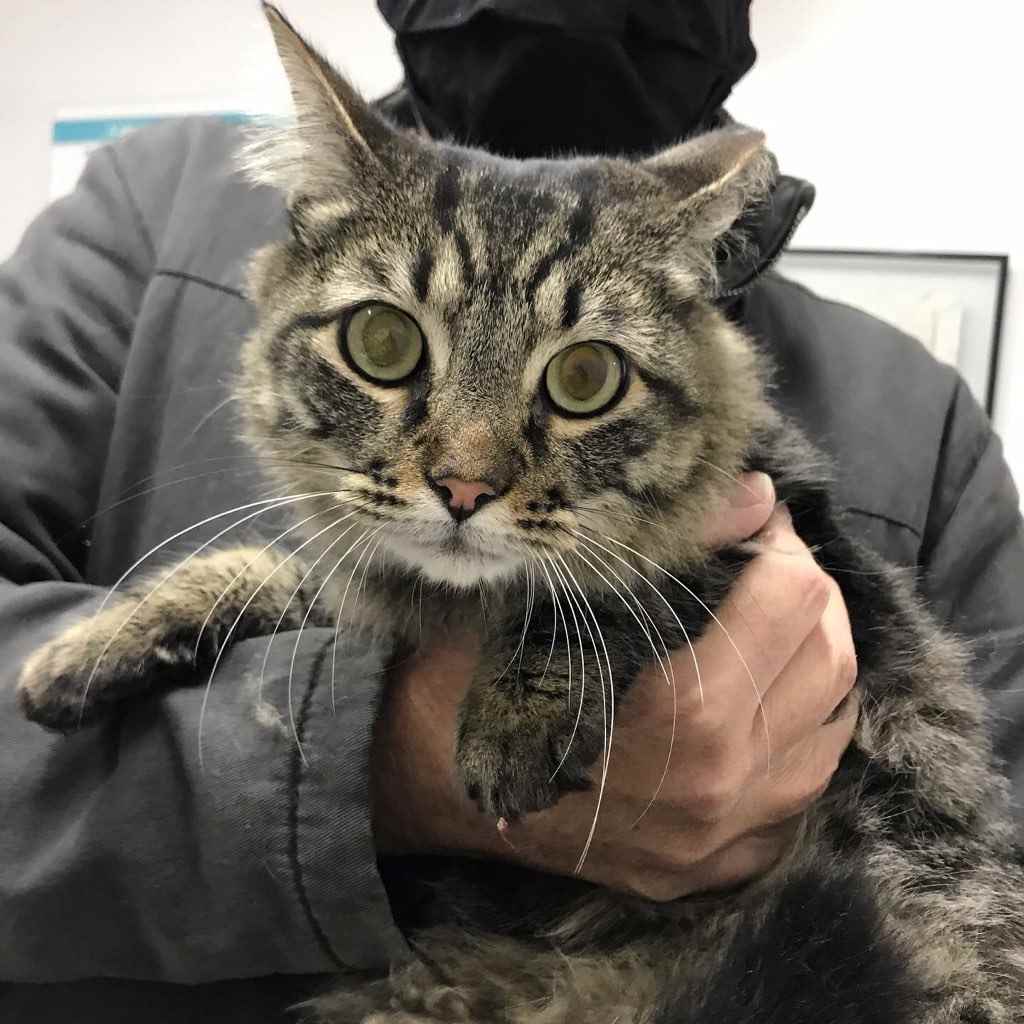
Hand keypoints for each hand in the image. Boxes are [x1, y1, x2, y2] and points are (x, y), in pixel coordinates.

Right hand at [371, 473, 857, 901]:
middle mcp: (721, 789)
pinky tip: (766, 707)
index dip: (781, 542)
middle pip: (828, 662)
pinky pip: (800, 799)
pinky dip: (801, 739)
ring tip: (774, 624)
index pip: (791, 600)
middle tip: (768, 561)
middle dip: (809, 592)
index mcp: (684, 713)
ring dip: (817, 662)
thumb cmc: (474, 686)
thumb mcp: (548, 598)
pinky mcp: (711, 871)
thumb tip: (753, 494)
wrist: (423, 792)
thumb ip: (663, 546)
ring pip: (831, 734)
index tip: (754, 521)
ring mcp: (721, 842)